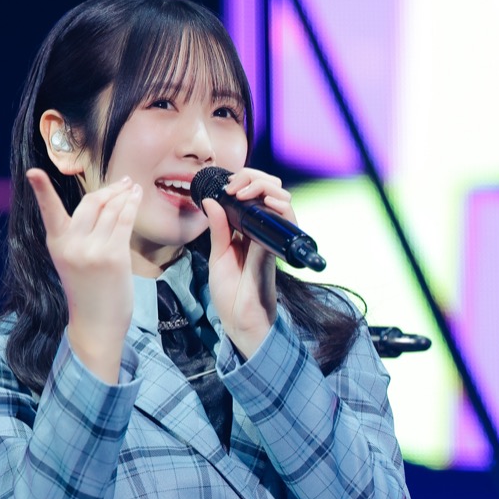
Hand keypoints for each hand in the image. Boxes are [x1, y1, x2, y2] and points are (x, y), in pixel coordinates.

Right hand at [26, 168, 141, 382]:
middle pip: (91, 202)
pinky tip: (135, 198)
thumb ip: (78, 234)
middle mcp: (72, 245)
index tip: (32, 172)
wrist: (96, 323)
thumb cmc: (87, 291)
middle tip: (122, 182)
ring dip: (124, 194)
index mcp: (56, 244)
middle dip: (108, 189)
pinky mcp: (114, 256)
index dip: (41, 190)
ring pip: (111, 209)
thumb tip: (102, 202)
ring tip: (132, 188)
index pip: (48, 211)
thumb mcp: (72, 260)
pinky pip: (124, 221)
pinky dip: (131, 206)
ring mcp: (93, 250)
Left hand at [203, 168, 294, 358]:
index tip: (226, 187)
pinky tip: (265, 202)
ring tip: (245, 191)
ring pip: (282, 200)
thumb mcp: (218, 256)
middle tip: (234, 186)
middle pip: (270, 191)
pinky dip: (279, 206)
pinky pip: (287, 222)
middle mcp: (262, 232)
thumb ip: (218, 229)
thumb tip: (211, 201)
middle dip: (254, 177)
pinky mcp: (276, 249)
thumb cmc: (230, 293)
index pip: (253, 194)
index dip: (243, 181)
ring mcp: (271, 239)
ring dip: (265, 187)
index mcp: (246, 231)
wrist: (240, 321)